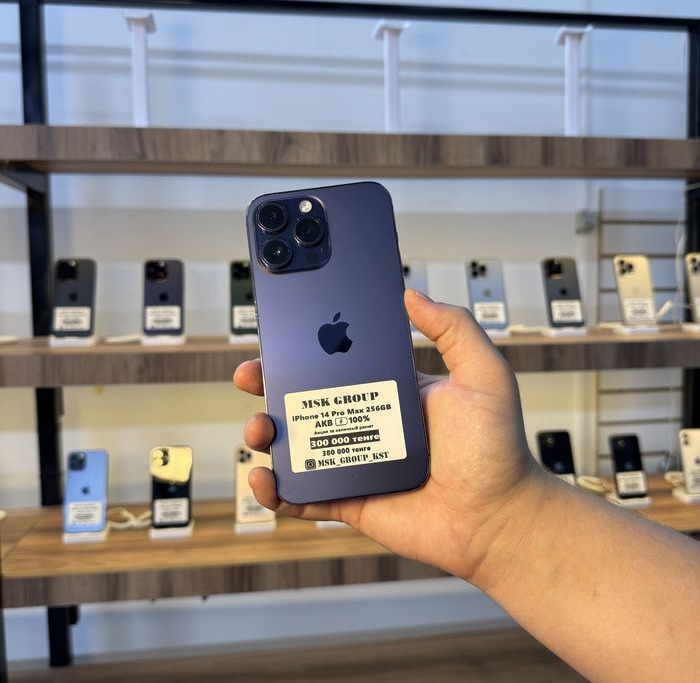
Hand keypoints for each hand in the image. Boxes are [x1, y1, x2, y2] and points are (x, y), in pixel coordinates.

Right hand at [233, 289, 541, 582]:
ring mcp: (354, 462)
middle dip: (270, 386)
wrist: (499, 518)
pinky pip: (302, 496)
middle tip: (252, 377)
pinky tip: (265, 479)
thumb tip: (411, 294)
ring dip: (265, 434)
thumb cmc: (497, 448)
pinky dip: (276, 491)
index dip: (304, 348)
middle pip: (304, 400)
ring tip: (260, 430)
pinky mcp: (348, 500)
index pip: (337, 362)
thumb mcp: (483, 375)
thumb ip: (453, 329)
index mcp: (389, 389)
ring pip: (295, 445)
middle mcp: (367, 422)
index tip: (280, 336)